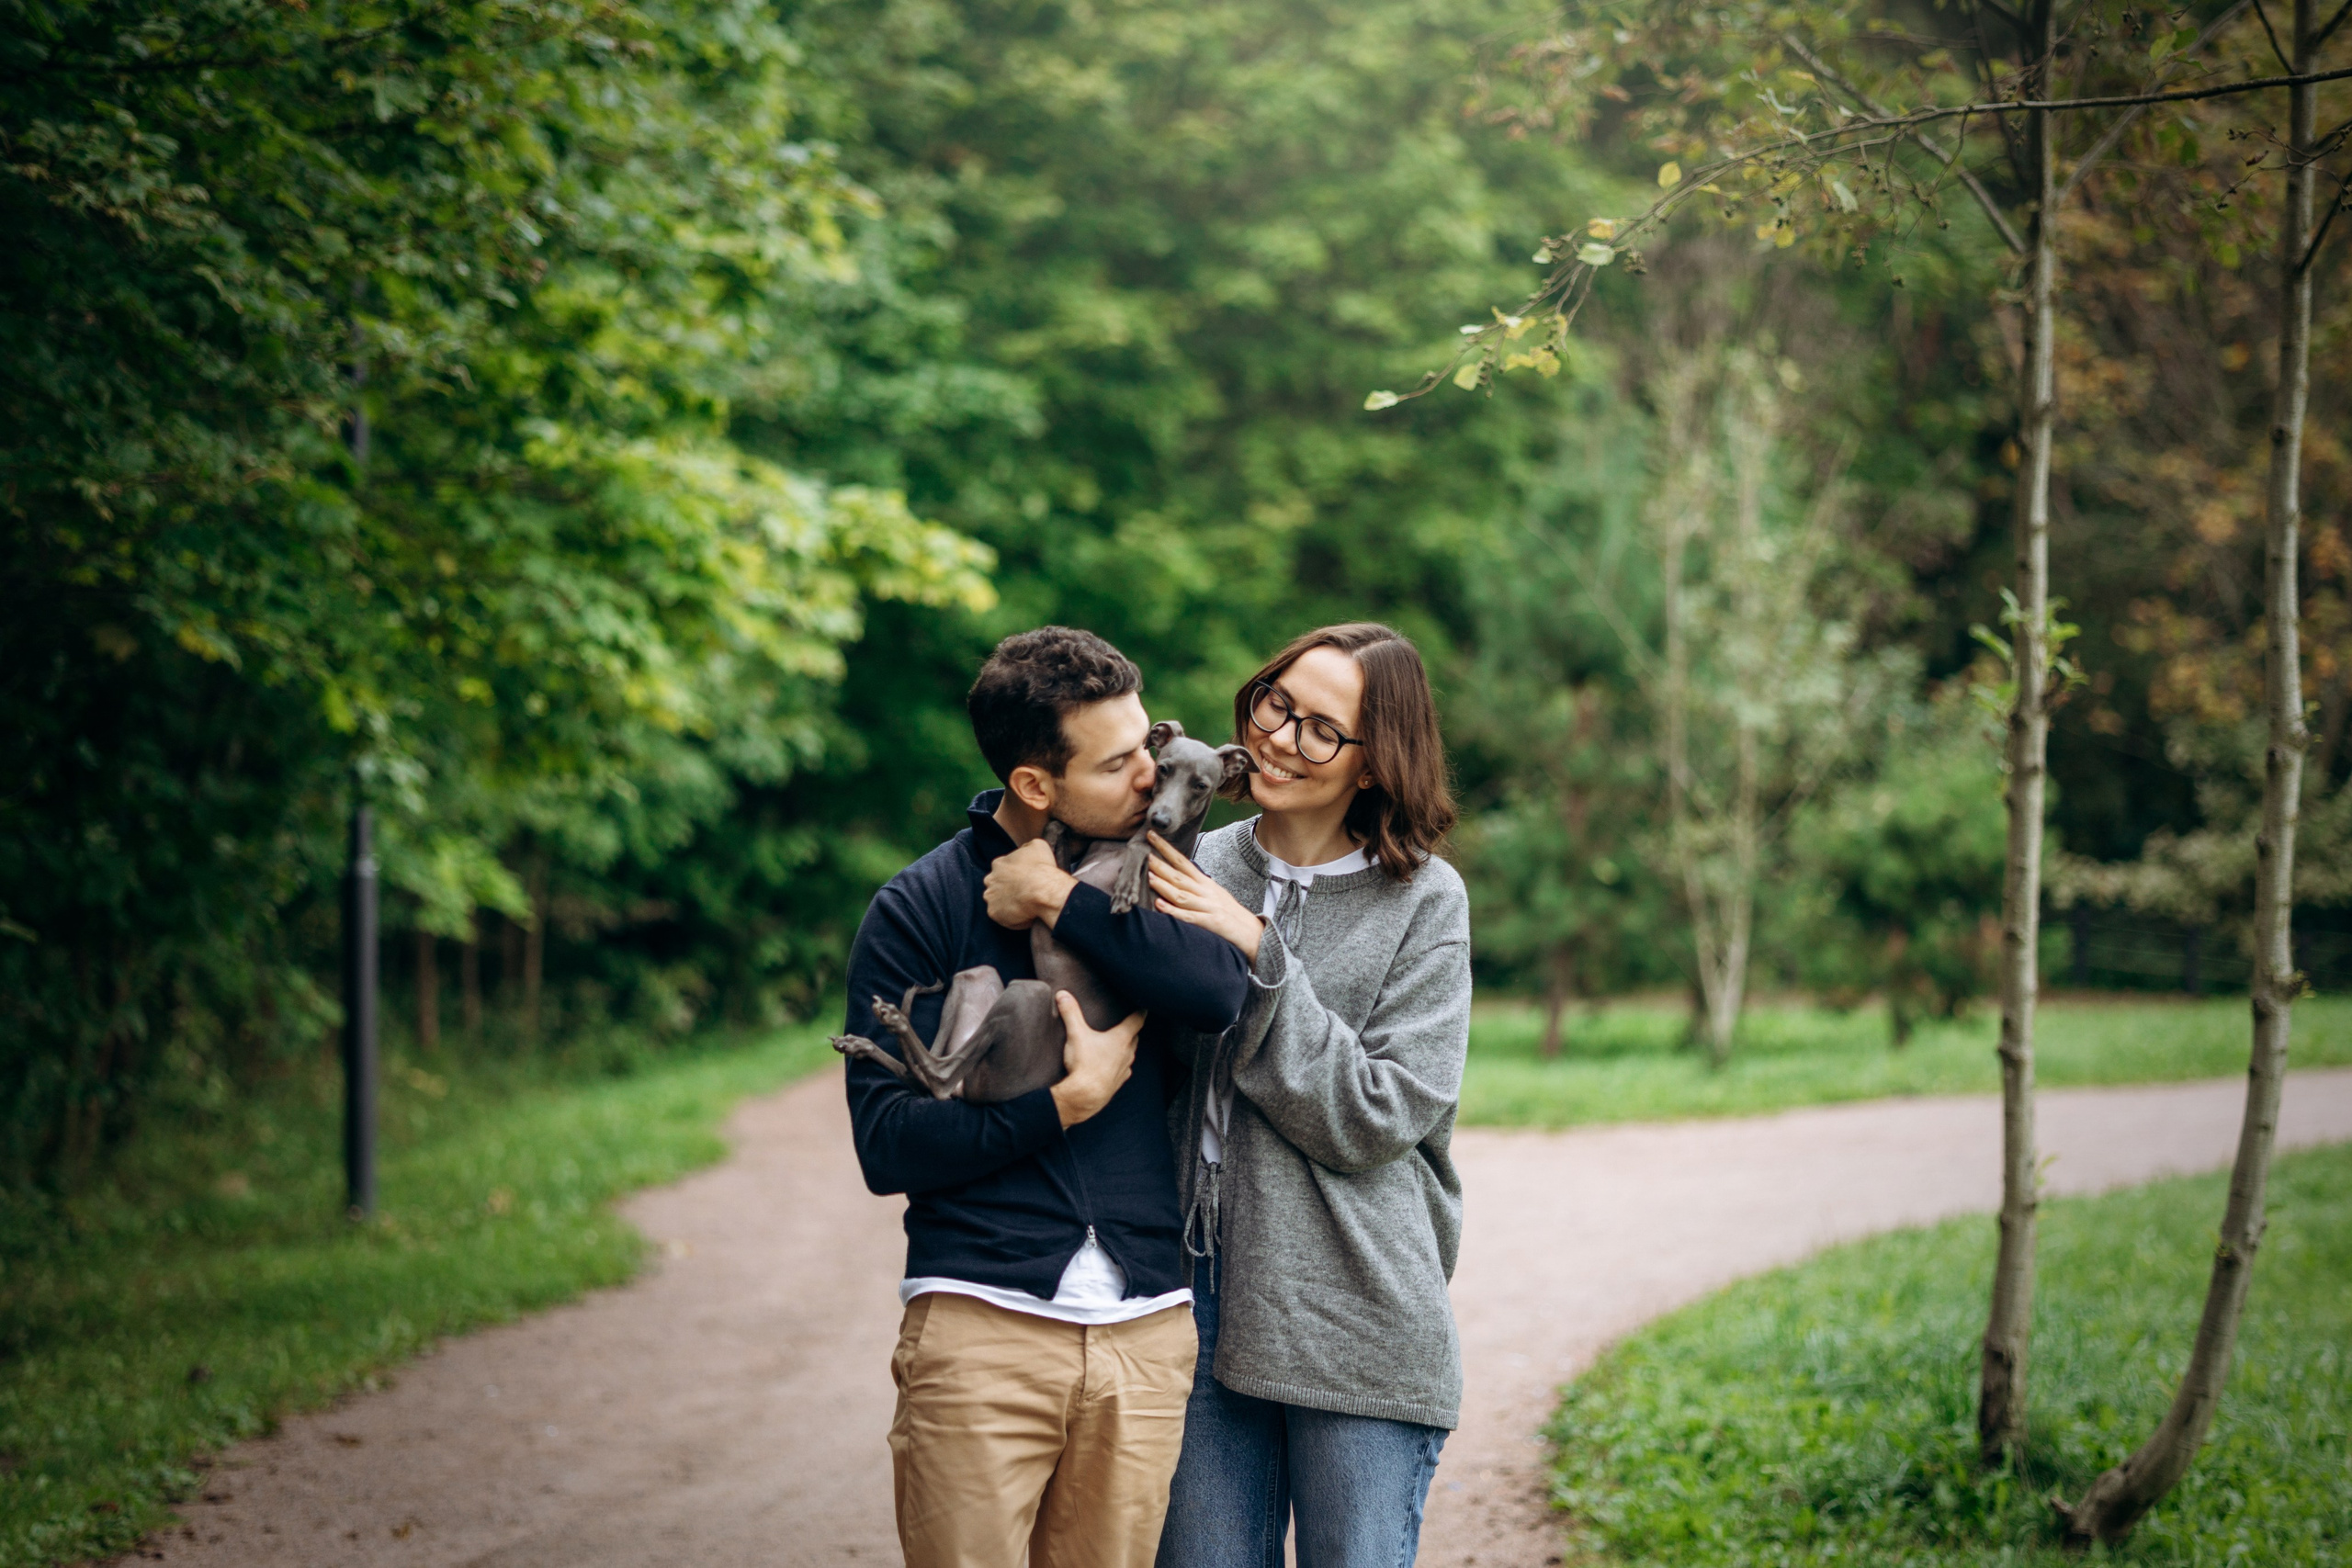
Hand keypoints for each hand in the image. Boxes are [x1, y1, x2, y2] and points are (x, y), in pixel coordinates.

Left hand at [985, 838, 1076, 930]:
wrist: (1042, 890)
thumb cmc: (1041, 868)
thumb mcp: (1038, 845)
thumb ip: (1027, 847)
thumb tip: (1026, 849)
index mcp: (999, 864)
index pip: (1002, 869)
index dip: (1014, 875)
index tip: (1025, 879)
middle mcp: (990, 879)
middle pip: (996, 885)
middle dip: (1007, 889)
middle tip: (1024, 893)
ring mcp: (991, 897)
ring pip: (997, 901)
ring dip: (1008, 904)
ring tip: (1026, 907)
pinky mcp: (994, 913)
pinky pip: (1003, 917)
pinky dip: (1014, 918)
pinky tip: (1027, 916)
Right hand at [1049, 992, 1143, 1127]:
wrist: (1085, 1097)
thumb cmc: (1084, 1064)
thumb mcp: (1075, 1034)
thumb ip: (1071, 1013)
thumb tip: (1063, 994)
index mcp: (1121, 1039)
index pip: (1137, 1021)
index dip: (1140, 1012)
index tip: (1144, 1007)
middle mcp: (1127, 1053)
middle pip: (1134, 1038)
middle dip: (1131, 1031)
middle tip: (1128, 1023)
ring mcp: (1124, 1069)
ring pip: (1129, 1055)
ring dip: (1125, 1049)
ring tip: (1118, 1044)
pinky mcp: (1118, 1083)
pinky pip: (1122, 1070)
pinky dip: (1118, 1065)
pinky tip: (1111, 1066)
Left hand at [1146, 832, 1264, 963]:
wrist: (1252, 932)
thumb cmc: (1229, 913)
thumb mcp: (1212, 893)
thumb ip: (1194, 885)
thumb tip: (1173, 875)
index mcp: (1204, 883)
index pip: (1182, 861)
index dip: (1166, 848)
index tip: (1151, 836)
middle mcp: (1205, 892)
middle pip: (1179, 876)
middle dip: (1160, 864)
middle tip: (1142, 853)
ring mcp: (1208, 907)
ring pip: (1182, 895)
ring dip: (1164, 885)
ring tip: (1147, 876)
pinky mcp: (1210, 923)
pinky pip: (1189, 917)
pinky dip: (1173, 911)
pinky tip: (1160, 906)